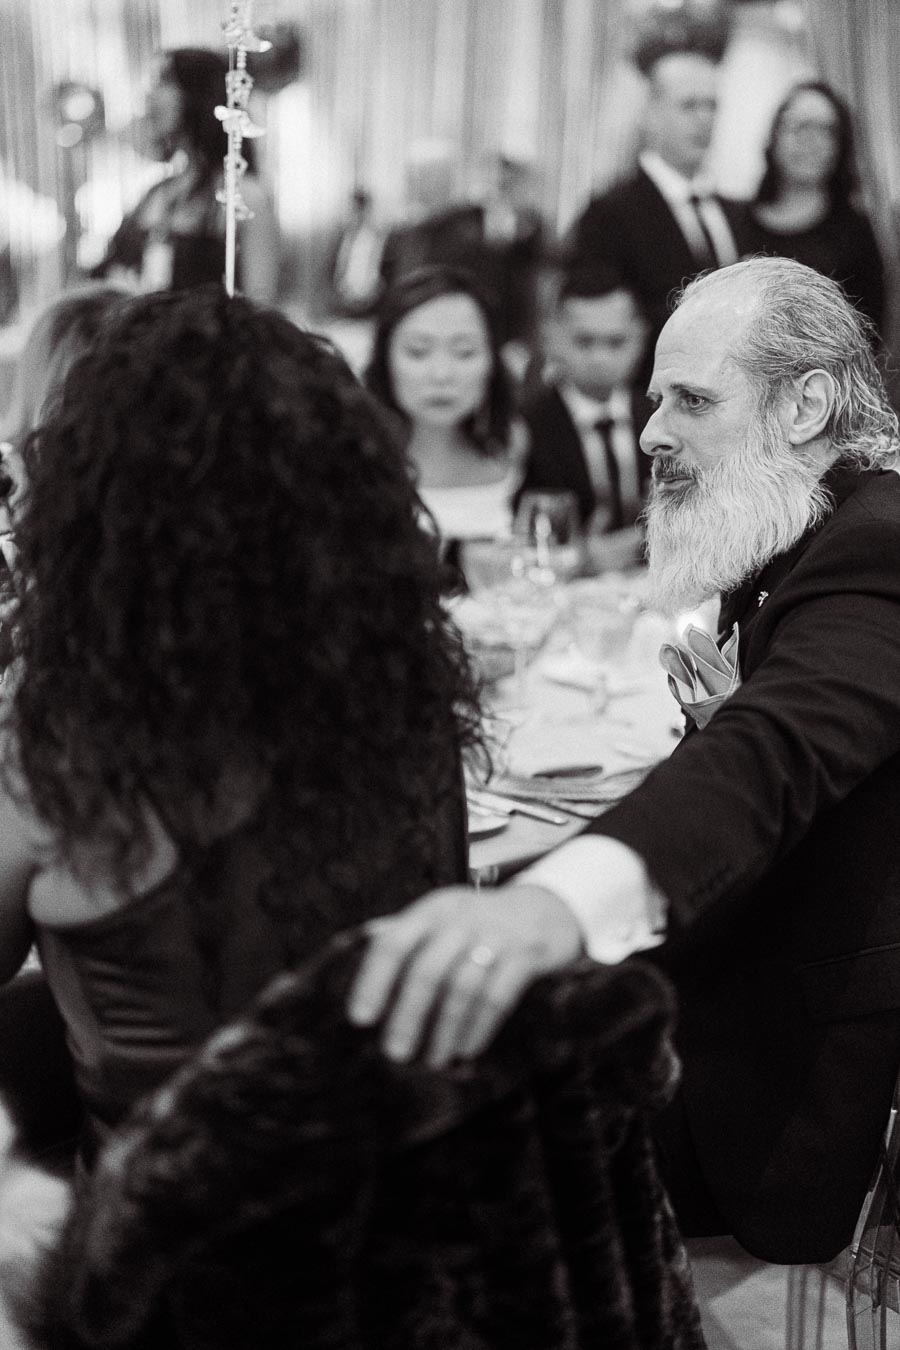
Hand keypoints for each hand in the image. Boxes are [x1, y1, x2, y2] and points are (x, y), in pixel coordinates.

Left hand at [346, 883, 583, 1068]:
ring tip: (434, 1060)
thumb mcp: (444, 916)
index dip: (374, 981)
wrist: (548, 909)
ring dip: (445, 1029)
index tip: (360, 1019)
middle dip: (409, 1015)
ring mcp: (498, 935)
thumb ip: (405, 931)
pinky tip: (466, 1050)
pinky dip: (479, 1027)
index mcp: (433, 910)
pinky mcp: (527, 954)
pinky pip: (498, 996)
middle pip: (428, 969)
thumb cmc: (481, 922)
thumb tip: (350, 947)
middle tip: (395, 1053)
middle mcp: (463, 918)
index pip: (394, 942)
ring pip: (463, 987)